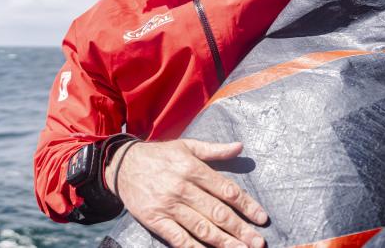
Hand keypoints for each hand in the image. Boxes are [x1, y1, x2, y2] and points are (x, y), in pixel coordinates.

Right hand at [105, 139, 267, 247]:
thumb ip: (214, 150)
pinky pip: (179, 238)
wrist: (122, 165)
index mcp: (193, 169)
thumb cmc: (158, 155)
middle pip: (218, 213)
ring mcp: (169, 206)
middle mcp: (183, 188)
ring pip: (202, 228)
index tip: (262, 218)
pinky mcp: (156, 220)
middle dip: (241, 229)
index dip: (247, 205)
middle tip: (258, 243)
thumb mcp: (186, 146)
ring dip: (225, 242)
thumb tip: (240, 147)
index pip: (226, 190)